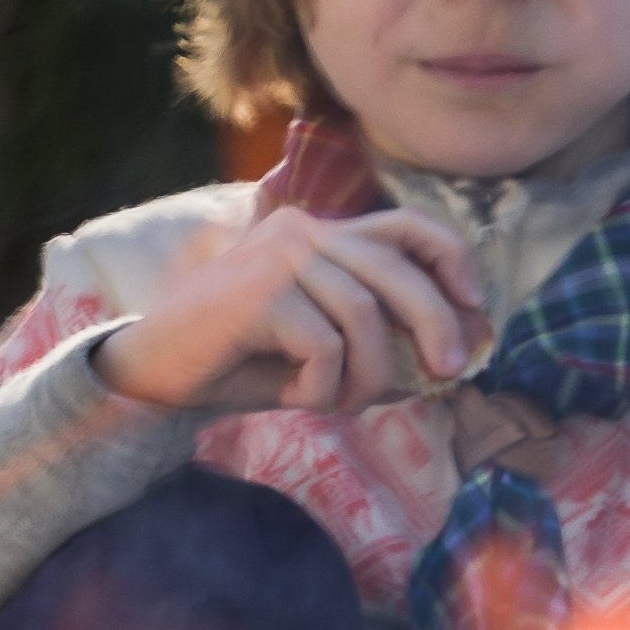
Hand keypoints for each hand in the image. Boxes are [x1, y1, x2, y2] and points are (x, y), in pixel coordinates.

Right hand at [94, 126, 486, 415]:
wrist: (155, 375)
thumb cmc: (239, 362)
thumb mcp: (318, 343)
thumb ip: (373, 333)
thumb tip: (452, 351)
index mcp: (318, 233)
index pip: (405, 225)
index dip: (450, 258)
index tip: (475, 302)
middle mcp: (301, 231)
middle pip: (396, 272)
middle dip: (435, 324)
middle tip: (450, 371)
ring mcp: (278, 257)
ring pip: (363, 318)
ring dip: (365, 377)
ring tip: (340, 403)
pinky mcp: (259, 293)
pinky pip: (324, 347)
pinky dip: (321, 387)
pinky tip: (295, 395)